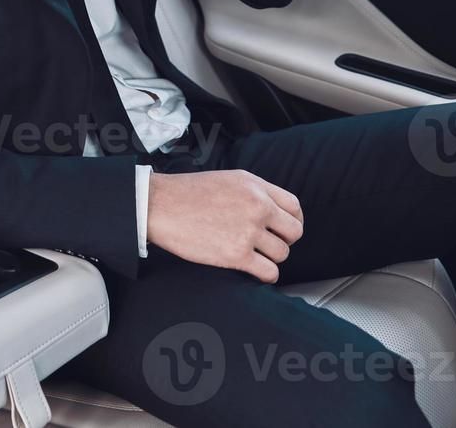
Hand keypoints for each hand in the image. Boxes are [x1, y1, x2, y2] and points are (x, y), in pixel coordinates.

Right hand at [146, 169, 304, 282]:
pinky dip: (265, 274)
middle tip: (268, 243)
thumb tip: (273, 211)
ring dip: (271, 258)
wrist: (160, 205)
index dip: (293, 221)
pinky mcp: (237, 254)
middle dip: (283, 240)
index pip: (294, 207)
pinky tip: (254, 270)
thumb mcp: (229, 179)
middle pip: (293, 232)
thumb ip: (256, 192)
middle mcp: (257, 207)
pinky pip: (269, 272)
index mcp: (256, 187)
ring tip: (254, 255)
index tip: (285, 229)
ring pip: (282, 254)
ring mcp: (248, 231)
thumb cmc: (188, 193)